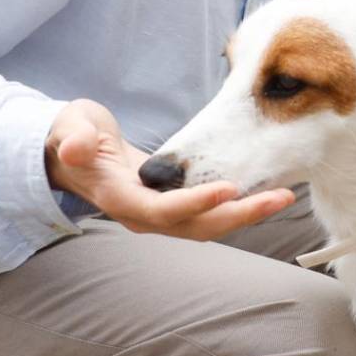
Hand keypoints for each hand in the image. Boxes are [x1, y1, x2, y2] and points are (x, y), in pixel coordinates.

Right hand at [45, 99, 293, 239]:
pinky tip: (270, 190)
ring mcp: (164, 214)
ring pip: (211, 223)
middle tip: (279, 197)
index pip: (163, 210)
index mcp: (122, 198)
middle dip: (239, 214)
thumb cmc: (73, 135)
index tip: (227, 187)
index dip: (195, 202)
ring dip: (248, 212)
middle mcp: (146, 215)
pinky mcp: (178, 206)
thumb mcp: (69, 129)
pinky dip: (241, 205)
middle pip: (198, 226)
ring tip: (286, 195)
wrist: (75, 153)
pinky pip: (213, 213)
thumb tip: (73, 148)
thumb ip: (73, 139)